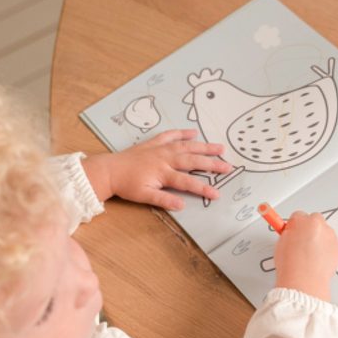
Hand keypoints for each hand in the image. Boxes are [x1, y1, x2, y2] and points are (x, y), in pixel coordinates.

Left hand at [81, 129, 231, 209]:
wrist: (109, 170)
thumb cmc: (126, 185)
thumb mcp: (144, 196)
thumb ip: (164, 200)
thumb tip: (181, 205)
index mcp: (163, 173)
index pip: (188, 183)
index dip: (203, 189)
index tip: (217, 194)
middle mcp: (165, 158)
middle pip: (192, 161)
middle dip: (211, 164)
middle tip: (228, 166)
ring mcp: (160, 149)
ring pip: (186, 146)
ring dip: (203, 147)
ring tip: (219, 147)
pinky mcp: (153, 143)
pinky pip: (170, 135)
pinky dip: (182, 133)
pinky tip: (193, 132)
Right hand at [272, 211, 337, 301]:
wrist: (304, 281)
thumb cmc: (292, 265)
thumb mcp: (281, 243)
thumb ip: (288, 233)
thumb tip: (290, 232)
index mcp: (304, 221)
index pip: (298, 215)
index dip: (294, 225)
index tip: (292, 231)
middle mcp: (320, 226)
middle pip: (314, 219)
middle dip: (308, 228)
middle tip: (300, 242)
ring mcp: (330, 237)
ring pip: (324, 232)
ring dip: (317, 238)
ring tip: (307, 254)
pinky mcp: (337, 248)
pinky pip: (330, 244)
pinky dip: (324, 249)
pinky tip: (315, 259)